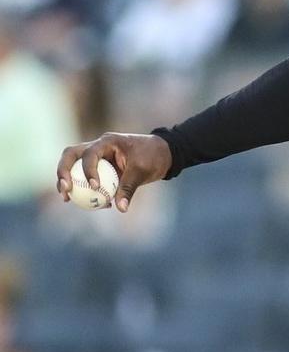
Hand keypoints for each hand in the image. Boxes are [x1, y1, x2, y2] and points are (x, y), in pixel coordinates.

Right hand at [56, 133, 171, 211]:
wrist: (162, 154)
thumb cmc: (153, 157)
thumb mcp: (142, 171)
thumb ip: (129, 188)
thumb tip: (121, 208)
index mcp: (108, 142)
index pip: (90, 153)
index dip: (88, 170)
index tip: (95, 186)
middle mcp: (98, 146)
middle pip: (71, 154)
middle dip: (63, 171)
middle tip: (66, 189)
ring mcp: (96, 156)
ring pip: (72, 165)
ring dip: (66, 180)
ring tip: (66, 199)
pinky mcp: (98, 167)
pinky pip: (84, 177)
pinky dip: (82, 189)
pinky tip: (83, 203)